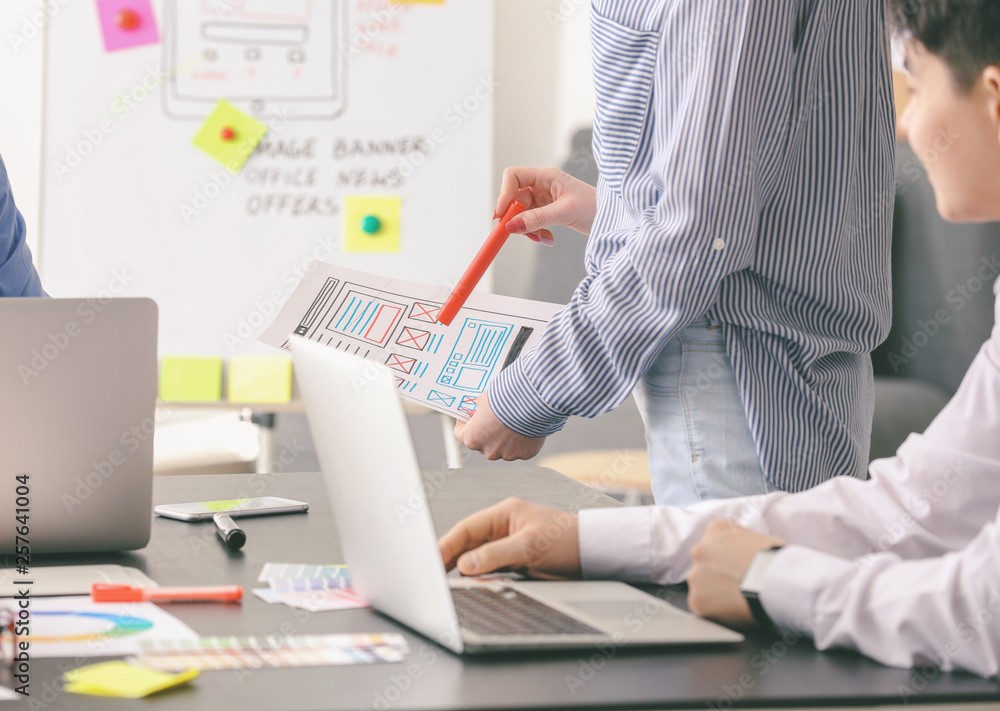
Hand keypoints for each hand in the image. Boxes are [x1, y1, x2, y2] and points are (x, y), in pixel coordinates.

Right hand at [439, 498, 579, 578]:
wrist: (594, 555)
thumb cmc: (569, 539)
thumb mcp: (530, 546)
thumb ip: (496, 554)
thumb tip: (466, 564)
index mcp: (504, 514)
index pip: (467, 529)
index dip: (446, 544)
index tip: (431, 559)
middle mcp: (503, 529)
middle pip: (468, 545)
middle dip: (449, 559)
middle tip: (432, 576)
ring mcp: (508, 547)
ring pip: (477, 560)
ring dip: (464, 572)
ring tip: (447, 584)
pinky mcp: (515, 564)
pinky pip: (490, 572)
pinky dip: (480, 580)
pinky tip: (473, 587)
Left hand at [454, 390, 546, 460]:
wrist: (532, 403)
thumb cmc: (504, 399)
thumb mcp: (484, 399)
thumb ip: (479, 409)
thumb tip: (481, 411)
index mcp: (472, 438)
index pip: (461, 435)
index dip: (464, 424)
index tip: (468, 417)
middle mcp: (488, 451)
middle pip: (482, 443)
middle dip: (486, 432)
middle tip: (493, 419)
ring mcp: (507, 455)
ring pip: (503, 448)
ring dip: (505, 438)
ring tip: (513, 421)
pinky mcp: (525, 454)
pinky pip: (520, 448)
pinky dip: (521, 440)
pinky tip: (525, 426)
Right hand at [495, 166, 597, 242]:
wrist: (614, 219)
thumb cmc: (595, 207)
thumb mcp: (565, 212)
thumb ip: (537, 219)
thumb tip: (511, 226)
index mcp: (546, 176)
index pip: (513, 177)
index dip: (503, 194)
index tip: (500, 216)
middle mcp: (543, 185)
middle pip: (514, 198)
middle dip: (516, 218)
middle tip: (520, 233)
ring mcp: (544, 199)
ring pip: (521, 213)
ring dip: (527, 229)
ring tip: (543, 238)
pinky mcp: (548, 212)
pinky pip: (531, 222)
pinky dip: (536, 232)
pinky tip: (549, 239)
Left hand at [686, 520, 785, 626]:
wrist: (775, 581)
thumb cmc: (775, 560)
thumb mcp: (759, 537)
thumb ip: (742, 544)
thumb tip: (746, 555)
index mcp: (716, 530)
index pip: (714, 543)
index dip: (727, 558)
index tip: (736, 567)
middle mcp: (700, 550)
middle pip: (705, 564)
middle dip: (718, 575)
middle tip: (737, 584)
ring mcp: (696, 576)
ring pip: (701, 586)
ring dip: (715, 592)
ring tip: (738, 598)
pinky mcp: (698, 601)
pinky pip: (703, 607)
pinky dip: (716, 611)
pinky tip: (734, 609)